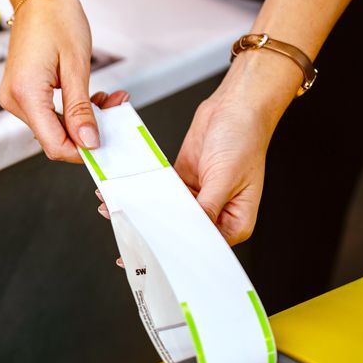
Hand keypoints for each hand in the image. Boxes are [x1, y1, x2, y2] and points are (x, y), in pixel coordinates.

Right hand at [0, 0, 102, 162]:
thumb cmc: (56, 18)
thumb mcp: (76, 66)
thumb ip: (81, 109)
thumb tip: (88, 141)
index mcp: (25, 92)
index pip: (53, 144)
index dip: (82, 151)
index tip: (105, 145)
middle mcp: (14, 99)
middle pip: (53, 138)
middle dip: (87, 131)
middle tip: (114, 110)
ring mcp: (15, 97)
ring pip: (53, 128)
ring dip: (82, 120)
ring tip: (106, 100)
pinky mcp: (21, 93)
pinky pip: (48, 114)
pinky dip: (71, 112)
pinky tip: (89, 99)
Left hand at [95, 50, 299, 246]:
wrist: (235, 106)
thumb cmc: (245, 139)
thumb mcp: (225, 177)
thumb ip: (205, 207)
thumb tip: (188, 232)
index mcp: (236, 221)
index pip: (204, 247)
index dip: (177, 253)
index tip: (151, 257)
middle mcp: (217, 213)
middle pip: (183, 233)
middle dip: (154, 235)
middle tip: (126, 241)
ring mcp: (199, 197)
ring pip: (168, 214)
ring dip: (144, 213)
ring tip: (117, 212)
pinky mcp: (185, 180)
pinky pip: (162, 194)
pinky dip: (145, 195)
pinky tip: (128, 195)